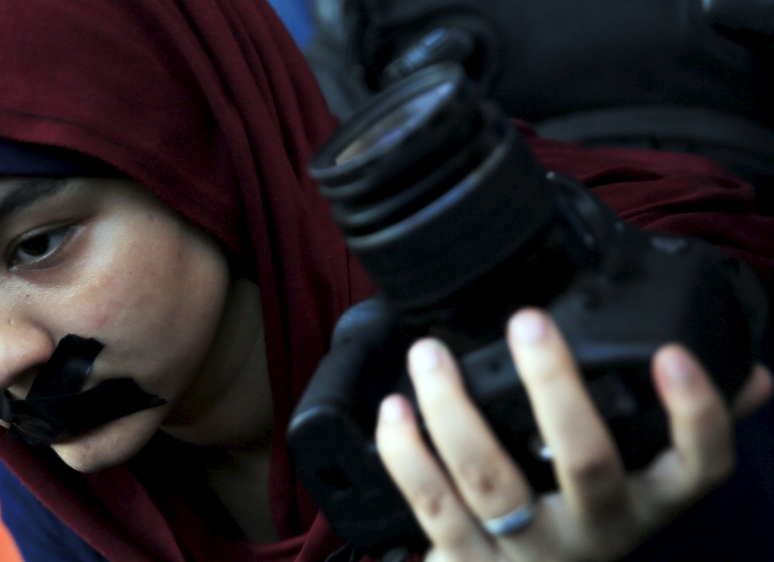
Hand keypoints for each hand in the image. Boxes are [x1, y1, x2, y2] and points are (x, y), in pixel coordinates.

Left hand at [375, 308, 772, 561]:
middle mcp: (595, 530)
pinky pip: (431, 503)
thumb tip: (751, 375)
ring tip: (430, 354)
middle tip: (528, 321)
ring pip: (490, 478)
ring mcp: (528, 550)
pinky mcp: (466, 560)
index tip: (670, 352)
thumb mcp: (644, 487)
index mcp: (647, 504)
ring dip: (455, 410)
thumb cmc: (584, 525)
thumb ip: (686, 432)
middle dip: (556, 386)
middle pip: (586, 460)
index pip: (701, 466)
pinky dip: (406, 454)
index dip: (695, 412)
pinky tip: (393, 409)